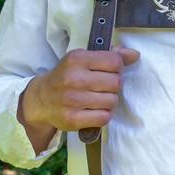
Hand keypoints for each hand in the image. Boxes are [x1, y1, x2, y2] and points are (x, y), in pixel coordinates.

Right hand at [19, 47, 140, 148]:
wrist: (40, 99)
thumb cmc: (66, 76)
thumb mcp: (82, 59)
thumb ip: (109, 56)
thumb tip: (134, 55)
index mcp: (77, 59)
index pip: (115, 62)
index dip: (117, 68)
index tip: (108, 71)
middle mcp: (74, 78)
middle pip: (116, 83)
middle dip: (113, 86)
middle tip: (102, 87)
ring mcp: (72, 100)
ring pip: (112, 101)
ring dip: (109, 101)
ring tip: (97, 99)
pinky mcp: (72, 119)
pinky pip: (104, 117)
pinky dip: (103, 115)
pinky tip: (93, 110)